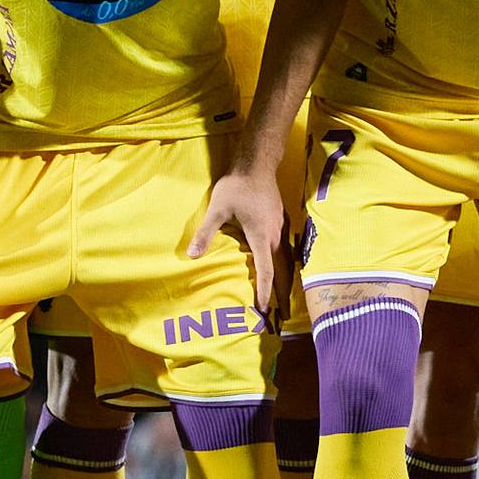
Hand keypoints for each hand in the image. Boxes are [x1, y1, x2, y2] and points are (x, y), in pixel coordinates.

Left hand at [189, 165, 287, 312]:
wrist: (257, 164)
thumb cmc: (236, 186)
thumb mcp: (217, 209)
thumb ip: (206, 233)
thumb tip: (191, 256)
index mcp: (261, 237)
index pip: (266, 271)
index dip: (264, 292)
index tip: (264, 310)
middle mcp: (275, 235)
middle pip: (283, 270)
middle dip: (281, 293)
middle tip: (282, 315)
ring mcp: (280, 227)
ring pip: (287, 259)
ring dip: (286, 279)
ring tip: (284, 297)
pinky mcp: (280, 220)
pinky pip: (286, 248)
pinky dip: (285, 264)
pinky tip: (282, 268)